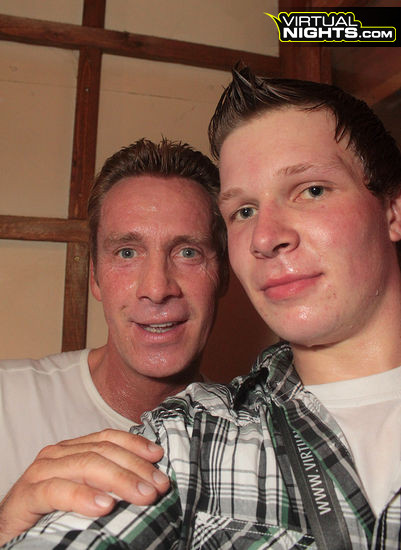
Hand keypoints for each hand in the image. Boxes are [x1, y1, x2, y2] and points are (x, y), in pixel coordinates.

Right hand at [0, 429, 169, 544]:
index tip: (158, 457)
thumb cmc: (51, 512)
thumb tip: (147, 481)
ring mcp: (40, 472)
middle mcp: (57, 454)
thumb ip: (107, 481)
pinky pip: (57, 492)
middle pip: (102, 452)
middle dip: (135, 467)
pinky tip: (104, 506)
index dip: (135, 444)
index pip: (108, 438)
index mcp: (72, 449)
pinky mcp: (26, 496)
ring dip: (119, 480)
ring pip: (86, 466)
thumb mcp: (84, 490)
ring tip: (142, 495)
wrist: (9, 531)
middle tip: (159, 486)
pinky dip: (83, 497)